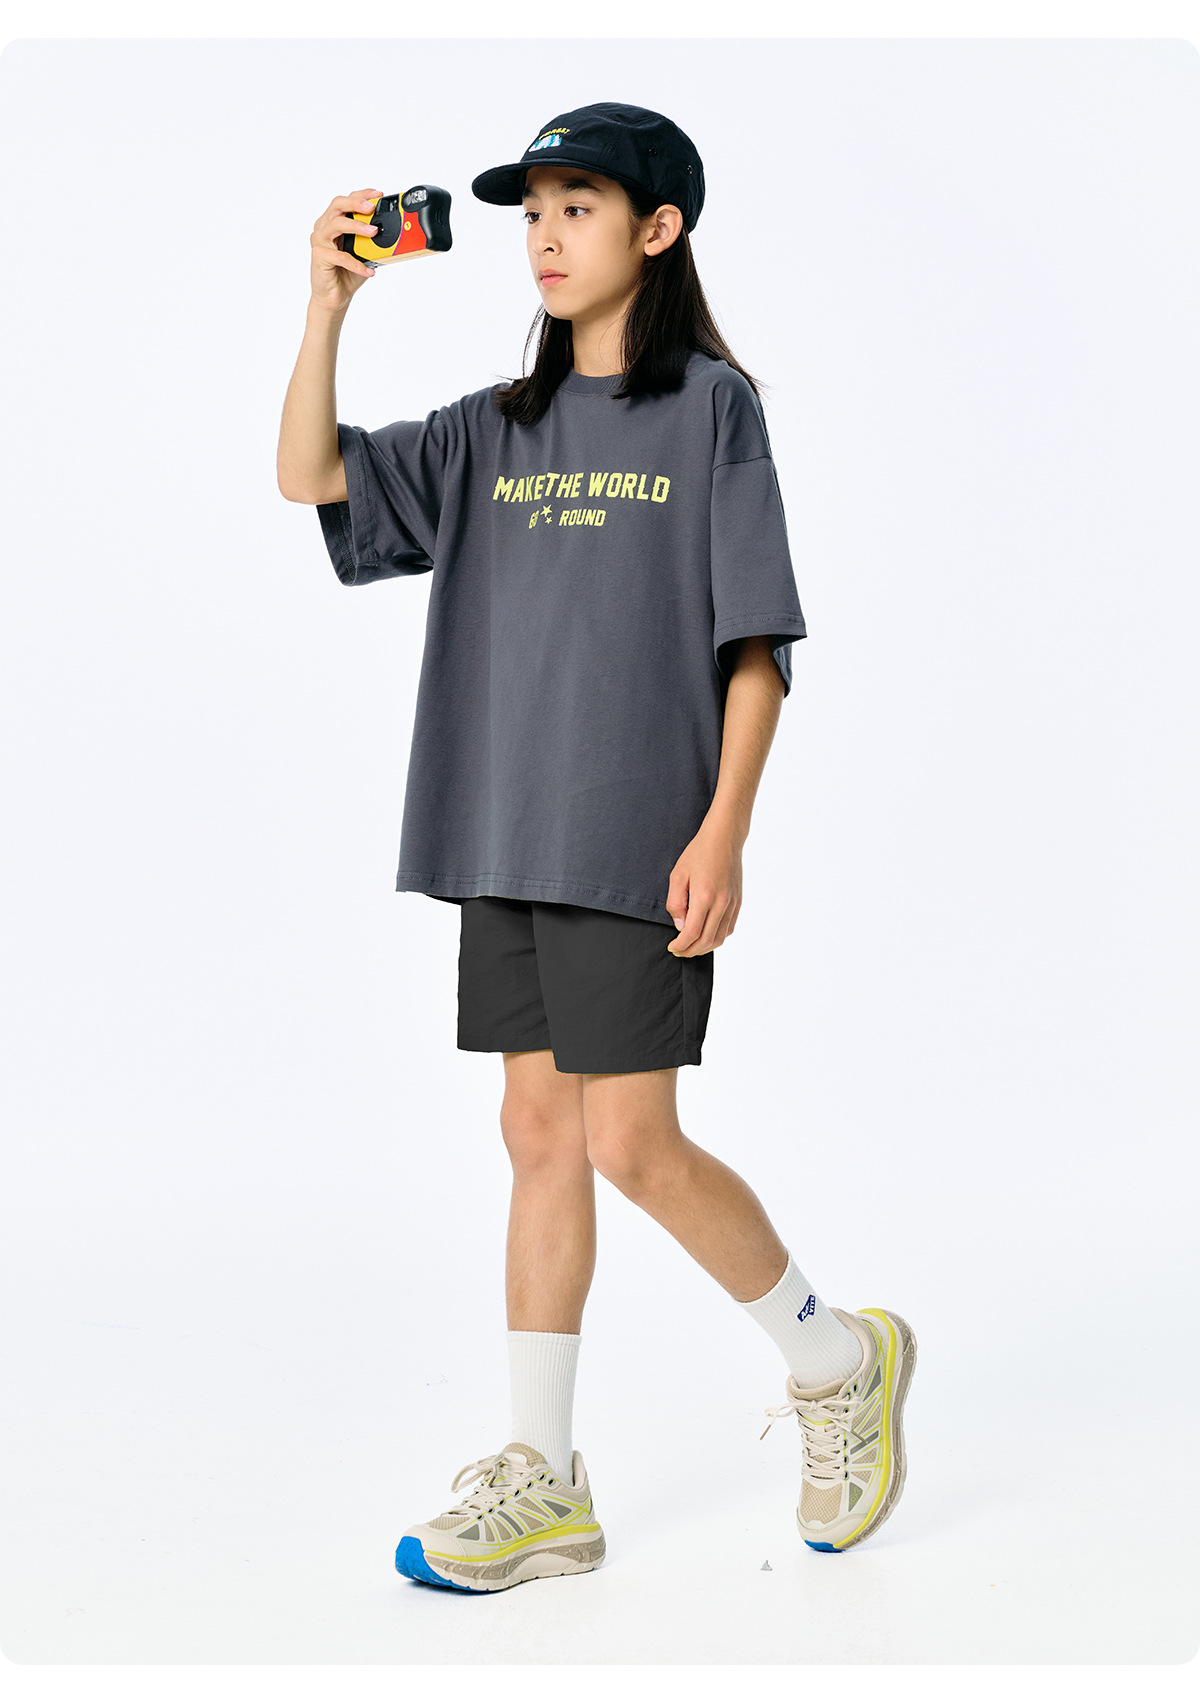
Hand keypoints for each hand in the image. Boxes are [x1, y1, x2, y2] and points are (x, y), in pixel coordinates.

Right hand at [310, 188, 383, 311]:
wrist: (335, 297)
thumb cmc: (348, 273)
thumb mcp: (365, 253)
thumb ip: (373, 241)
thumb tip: (395, 233)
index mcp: (334, 221)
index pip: (346, 200)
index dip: (361, 194)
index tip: (378, 195)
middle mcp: (324, 227)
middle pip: (337, 205)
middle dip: (356, 203)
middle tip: (372, 208)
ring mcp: (319, 241)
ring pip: (336, 225)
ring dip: (357, 226)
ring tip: (374, 232)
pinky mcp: (319, 257)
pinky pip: (340, 256)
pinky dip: (356, 263)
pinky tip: (369, 271)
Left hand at [664, 820, 742, 955]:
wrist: (724, 838)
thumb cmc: (698, 853)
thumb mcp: (677, 875)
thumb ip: (675, 903)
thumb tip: (680, 926)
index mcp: (704, 896)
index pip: (692, 933)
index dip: (681, 945)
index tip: (672, 947)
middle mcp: (722, 903)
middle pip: (707, 940)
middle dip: (690, 951)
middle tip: (678, 951)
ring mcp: (733, 903)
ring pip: (720, 938)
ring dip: (704, 948)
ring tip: (690, 946)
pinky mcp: (738, 902)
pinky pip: (729, 928)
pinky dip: (717, 938)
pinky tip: (705, 935)